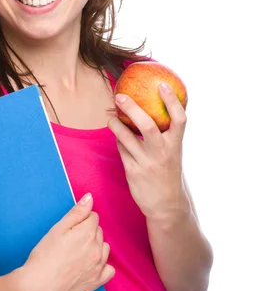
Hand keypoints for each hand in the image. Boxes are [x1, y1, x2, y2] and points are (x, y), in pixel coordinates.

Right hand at [19, 194, 114, 290]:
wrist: (38, 284)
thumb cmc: (44, 255)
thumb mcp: (57, 229)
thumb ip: (77, 212)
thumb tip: (90, 198)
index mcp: (88, 233)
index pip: (93, 217)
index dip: (80, 220)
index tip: (70, 228)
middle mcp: (97, 249)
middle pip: (99, 231)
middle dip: (87, 232)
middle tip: (70, 240)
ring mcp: (99, 266)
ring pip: (104, 248)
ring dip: (95, 247)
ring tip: (77, 253)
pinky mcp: (97, 281)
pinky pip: (109, 269)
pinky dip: (102, 265)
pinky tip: (90, 265)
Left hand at [107, 82, 190, 220]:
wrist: (166, 206)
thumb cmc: (168, 174)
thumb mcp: (173, 153)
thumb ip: (165, 135)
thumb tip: (152, 108)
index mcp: (176, 145)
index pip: (179, 119)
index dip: (171, 101)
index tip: (161, 84)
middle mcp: (162, 153)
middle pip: (147, 125)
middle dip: (132, 108)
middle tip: (120, 96)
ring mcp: (146, 163)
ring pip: (126, 137)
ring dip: (116, 124)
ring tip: (111, 118)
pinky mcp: (132, 172)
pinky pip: (121, 150)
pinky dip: (118, 141)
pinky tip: (118, 137)